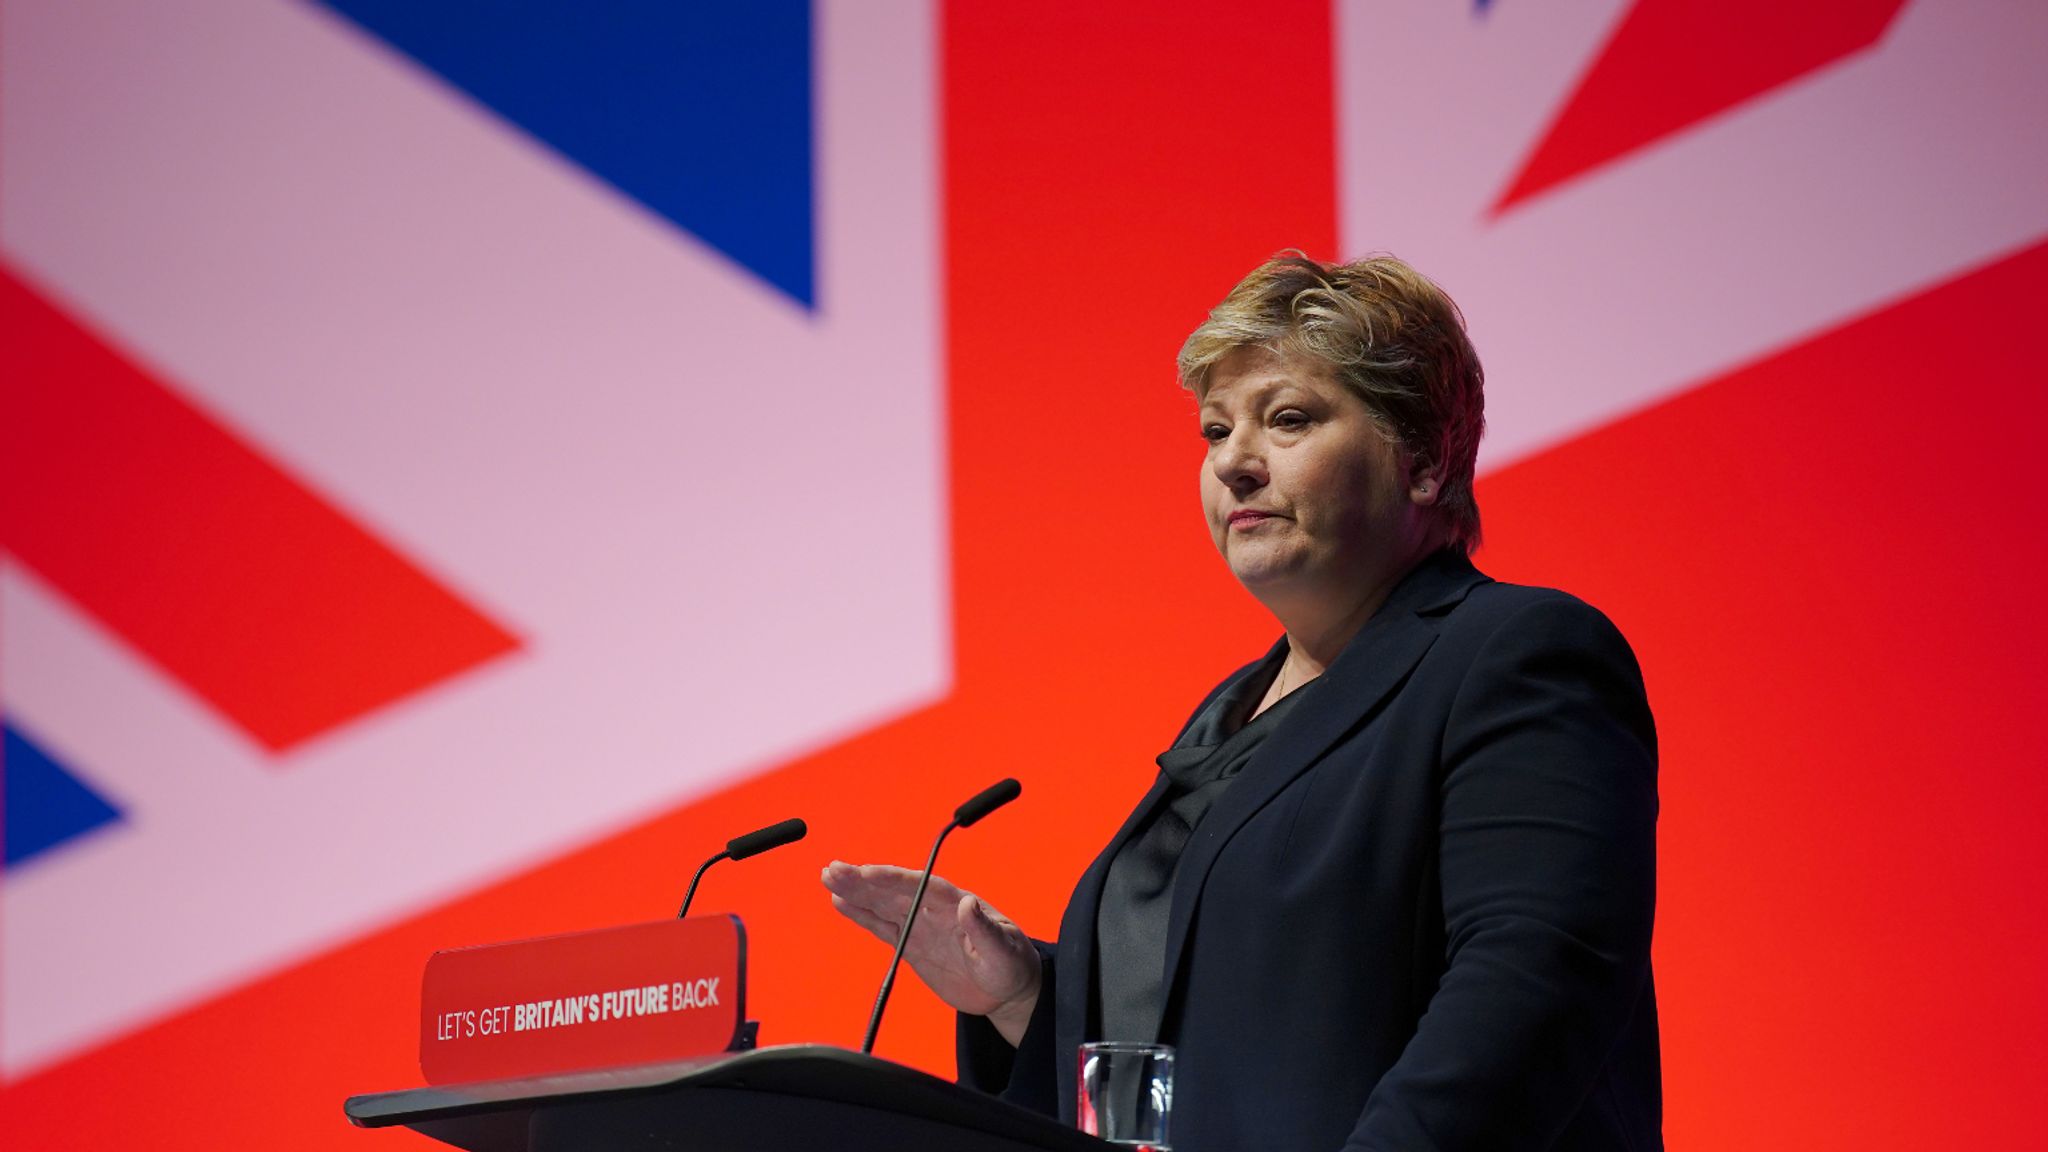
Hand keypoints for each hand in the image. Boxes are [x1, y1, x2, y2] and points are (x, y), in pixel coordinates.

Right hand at [822, 861, 1042, 1044]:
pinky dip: (862, 914)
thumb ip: (985, 929)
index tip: (867, 873)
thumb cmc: (1011, 965)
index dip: (892, 880)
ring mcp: (921, 924)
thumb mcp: (1005, 950)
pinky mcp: (912, 944)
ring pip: (883, 904)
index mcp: (957, 903)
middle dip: (864, 881)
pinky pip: (882, 926)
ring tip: (829, 878)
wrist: (1007, 990)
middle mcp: (934, 909)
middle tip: (833, 870)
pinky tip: (841, 902)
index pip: (920, 886)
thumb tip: (968, 904)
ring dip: (856, 892)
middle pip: (894, 891)